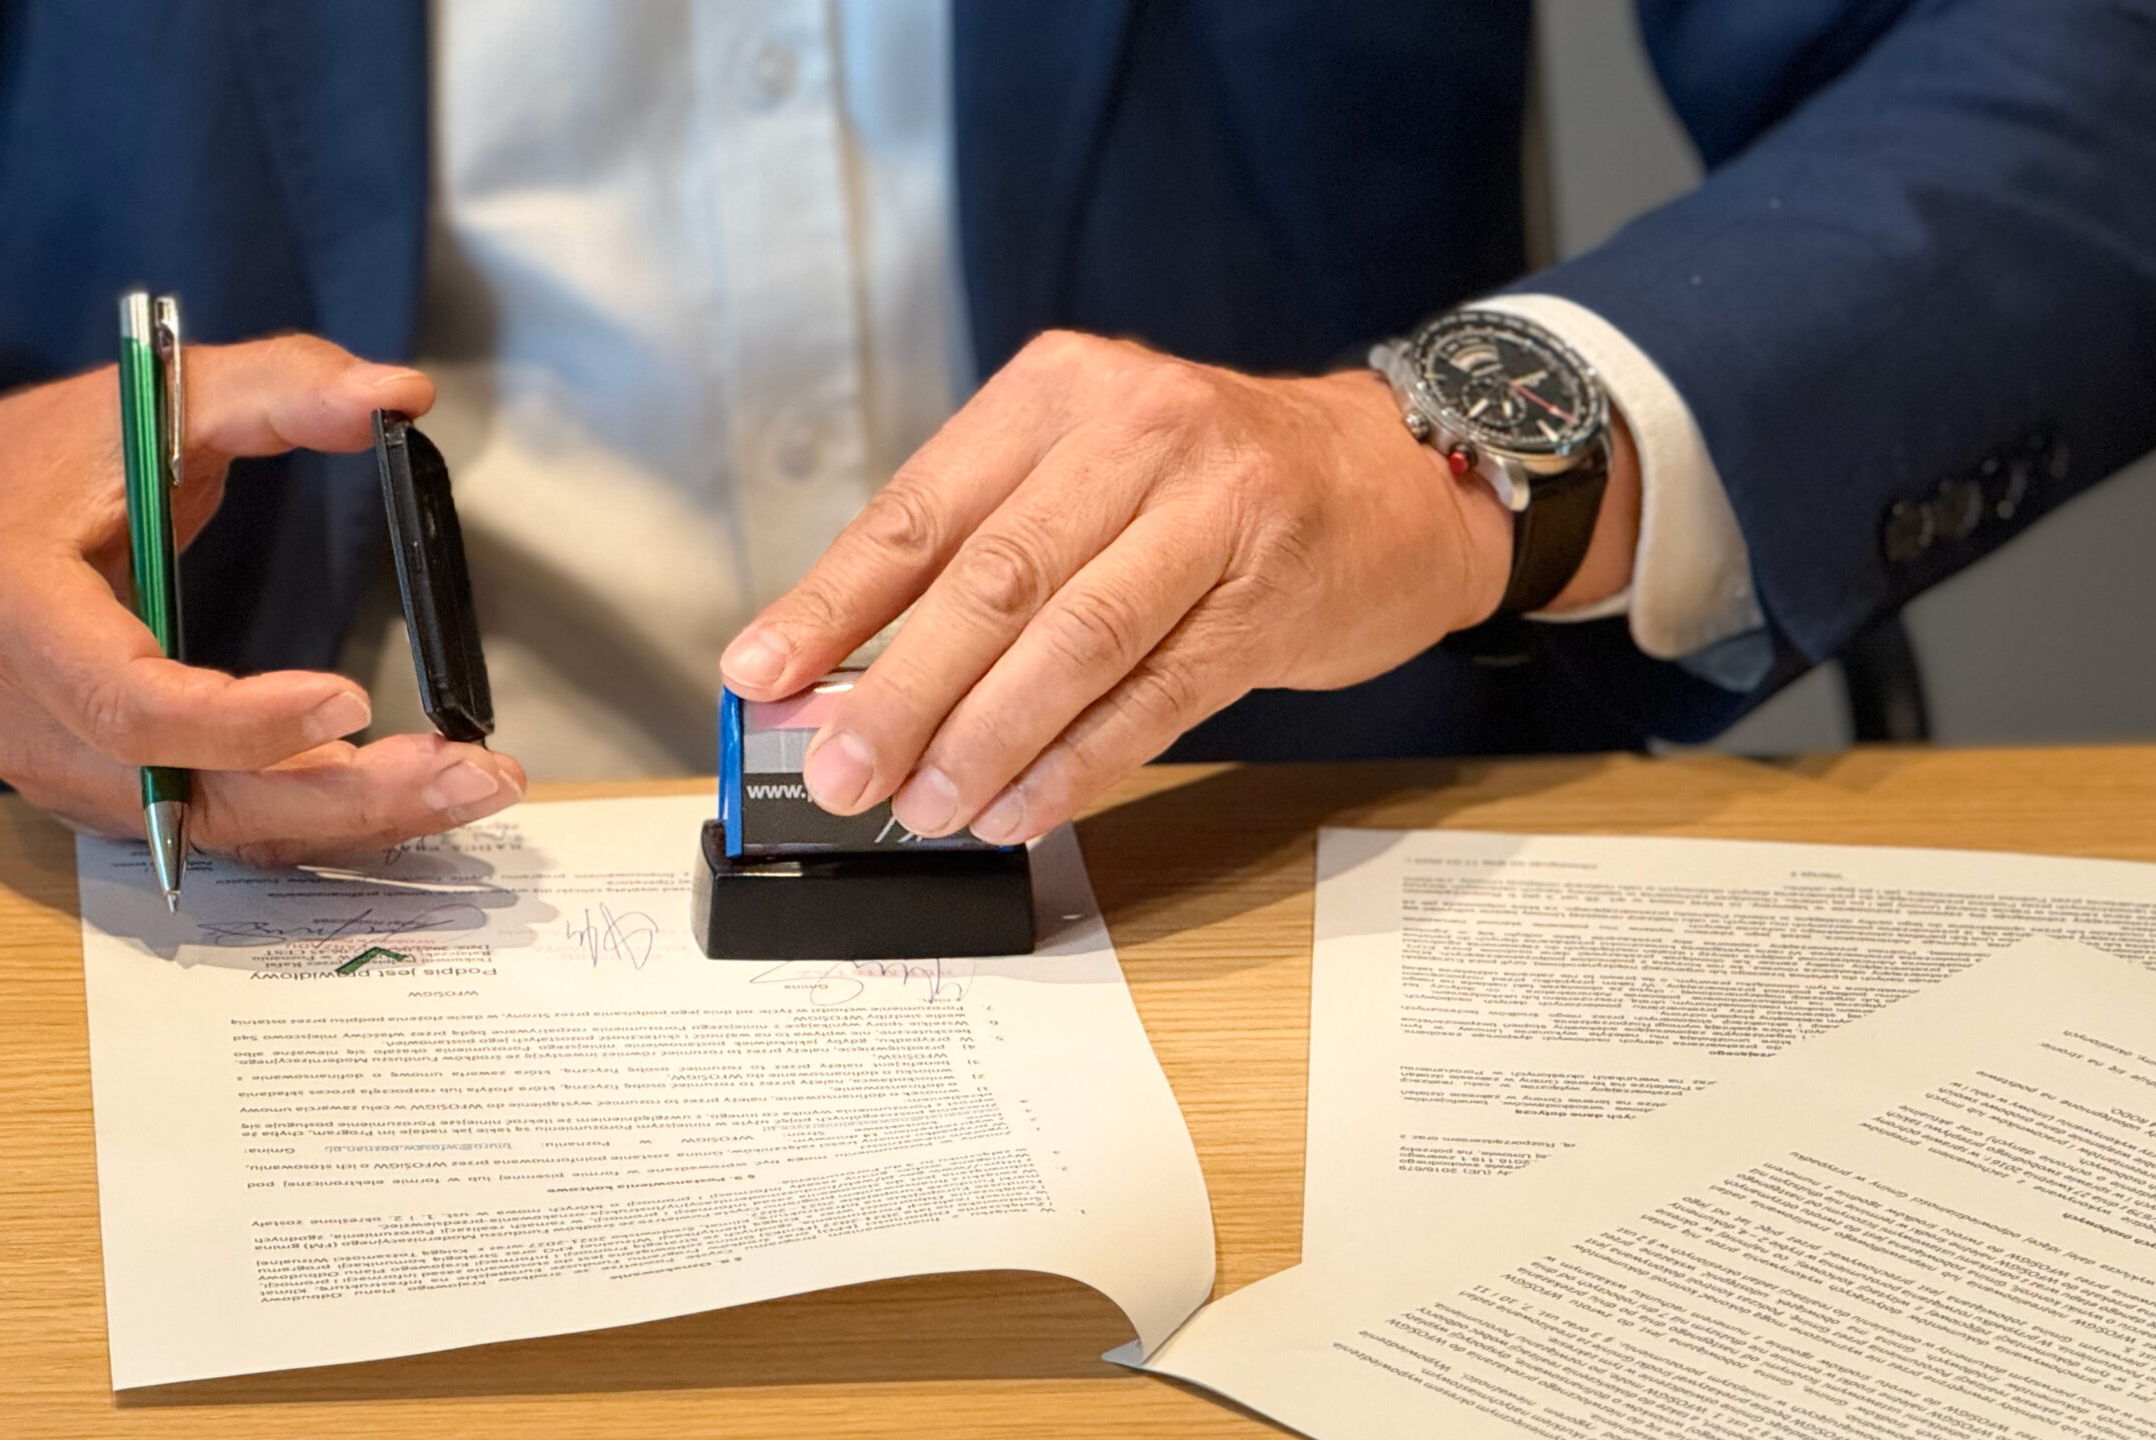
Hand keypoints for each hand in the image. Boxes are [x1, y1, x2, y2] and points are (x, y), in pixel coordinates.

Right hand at [0, 335, 526, 864]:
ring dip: (359, 820)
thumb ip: (272, 386)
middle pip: (200, 796)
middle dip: (347, 794)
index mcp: (17, 617)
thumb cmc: (23, 473)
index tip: (351, 699)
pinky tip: (413, 798)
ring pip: (226, 830)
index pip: (129, 704)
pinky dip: (322, 821)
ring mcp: (69, 780)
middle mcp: (34, 725)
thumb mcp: (136, 401)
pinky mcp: (111, 802)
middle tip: (469, 769)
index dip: (242, 720)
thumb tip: (396, 393)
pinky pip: (224, 828)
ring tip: (472, 784)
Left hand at [717, 331, 1639, 844]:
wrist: (1395, 475)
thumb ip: (979, 549)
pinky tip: (1019, 807)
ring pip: (1071, 643)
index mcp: (1060, 390)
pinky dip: (1074, 764)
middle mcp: (1139, 432)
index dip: (831, 602)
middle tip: (840, 773)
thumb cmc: (1215, 481)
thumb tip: (850, 673)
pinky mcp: (1268, 600)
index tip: (759, 674)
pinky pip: (1151, 699)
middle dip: (899, 692)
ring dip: (984, 740)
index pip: (921, 507)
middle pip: (992, 580)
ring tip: (924, 806)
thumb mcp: (1090, 464)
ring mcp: (1215, 514)